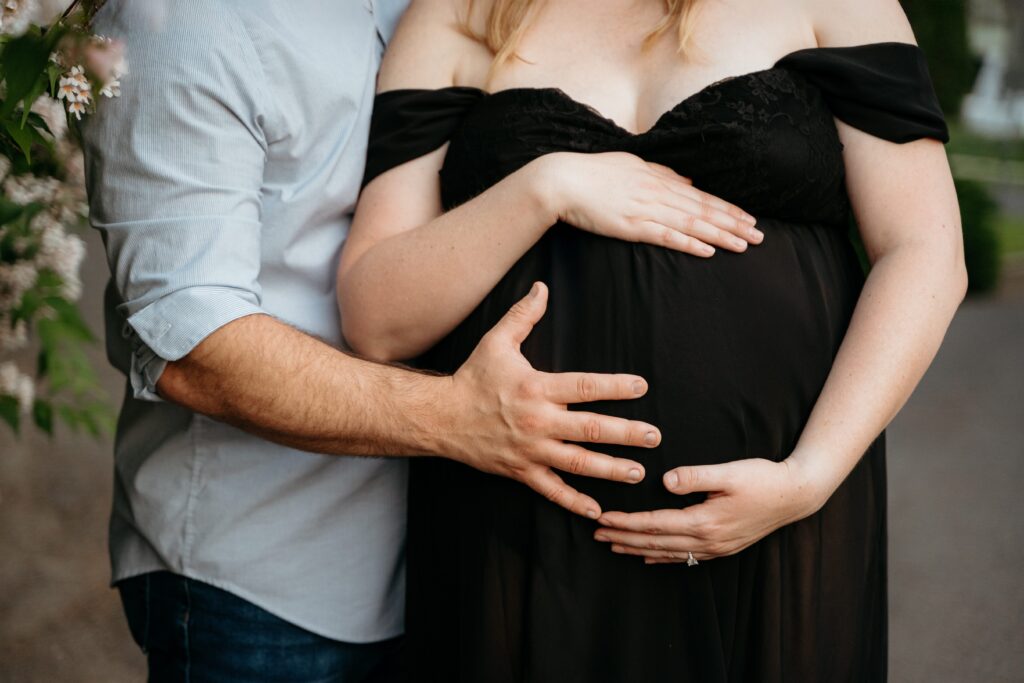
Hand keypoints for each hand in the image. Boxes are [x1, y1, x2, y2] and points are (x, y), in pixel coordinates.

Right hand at [443, 282, 659, 518]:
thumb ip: (523, 315)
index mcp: (537, 388)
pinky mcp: (521, 471)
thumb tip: (542, 287)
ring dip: (611, 470)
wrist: (441, 418)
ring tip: (638, 472)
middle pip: (591, 429)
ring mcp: (531, 451)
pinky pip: (552, 490)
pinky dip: (574, 502)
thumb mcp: (496, 342)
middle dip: (626, 434)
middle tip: (654, 436)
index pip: (585, 387)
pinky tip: (598, 510)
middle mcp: (538, 422)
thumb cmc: (472, 378)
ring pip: (578, 464)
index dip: (615, 386)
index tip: (641, 386)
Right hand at [532, 151, 762, 256]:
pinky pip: (666, 235)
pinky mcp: (631, 225)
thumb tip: (687, 180)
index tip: (749, 218)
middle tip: (760, 236)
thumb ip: (661, 173)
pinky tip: (708, 250)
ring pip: (692, 223)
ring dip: (720, 235)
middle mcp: (658, 192)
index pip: (701, 196)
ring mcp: (645, 208)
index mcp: (658, 178)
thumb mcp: (631, 165)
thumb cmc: (593, 173)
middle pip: (704, 210)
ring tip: (744, 245)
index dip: (728, 208)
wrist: (562, 180)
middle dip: (734, 223)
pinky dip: (689, 243)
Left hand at [593, 458, 826, 562]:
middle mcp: (707, 541)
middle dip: (623, 538)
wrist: (795, 495)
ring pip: (667, 553)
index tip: (602, 519)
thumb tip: (665, 480)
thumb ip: (695, 476)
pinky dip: (661, 558)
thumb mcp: (729, 471)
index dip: (626, 522)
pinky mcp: (722, 547)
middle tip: (595, 535)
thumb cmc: (763, 479)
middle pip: (655, 542)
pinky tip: (647, 558)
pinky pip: (684, 557)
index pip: (654, 524)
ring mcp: (715, 548)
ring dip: (637, 549)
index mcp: (705, 521)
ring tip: (612, 546)